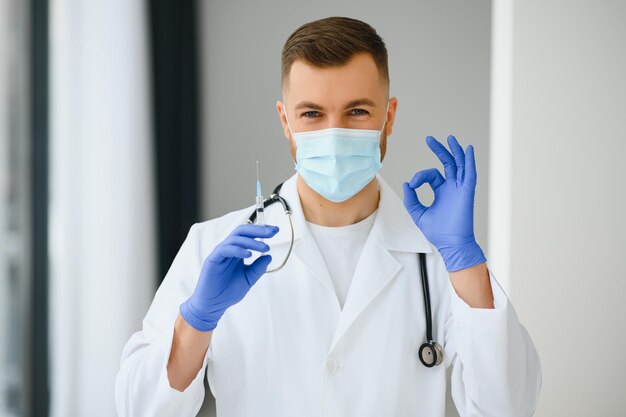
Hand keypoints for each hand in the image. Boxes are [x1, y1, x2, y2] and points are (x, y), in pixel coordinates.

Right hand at [180, 224, 278, 330]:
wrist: (213, 305)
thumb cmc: (227, 292)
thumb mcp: (248, 279)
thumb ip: (258, 268)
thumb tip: (269, 257)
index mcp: (237, 252)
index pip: (249, 236)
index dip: (262, 231)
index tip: (276, 230)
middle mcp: (228, 249)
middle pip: (242, 232)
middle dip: (258, 230)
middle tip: (273, 232)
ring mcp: (220, 253)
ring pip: (235, 238)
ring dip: (252, 242)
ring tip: (265, 248)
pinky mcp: (213, 259)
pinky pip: (225, 249)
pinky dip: (238, 250)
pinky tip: (249, 254)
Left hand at [402, 135, 485, 271]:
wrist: (451, 243)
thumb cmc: (437, 232)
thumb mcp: (418, 214)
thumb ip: (411, 199)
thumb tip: (407, 184)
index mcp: (441, 191)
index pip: (431, 174)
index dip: (420, 176)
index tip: (412, 185)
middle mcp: (452, 187)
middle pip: (447, 163)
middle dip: (439, 150)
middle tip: (429, 139)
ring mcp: (460, 188)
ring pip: (459, 164)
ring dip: (455, 150)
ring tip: (450, 138)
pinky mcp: (467, 192)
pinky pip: (470, 173)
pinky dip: (469, 161)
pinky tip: (468, 150)